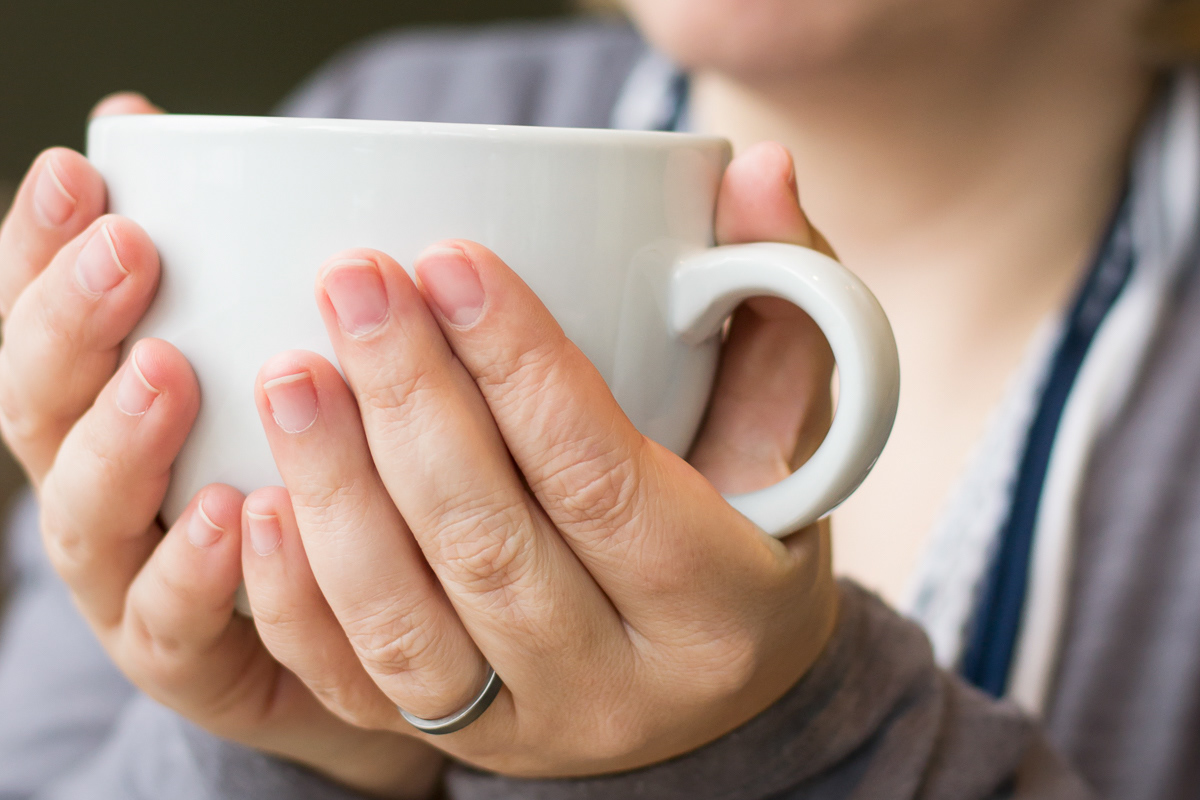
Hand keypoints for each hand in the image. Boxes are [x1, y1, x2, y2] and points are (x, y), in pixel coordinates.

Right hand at [0, 94, 442, 797]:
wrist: (359, 634)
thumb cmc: (301, 478)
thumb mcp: (265, 362)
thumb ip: (218, 261)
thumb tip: (142, 119)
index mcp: (103, 411)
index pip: (40, 321)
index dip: (39, 249)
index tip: (81, 169)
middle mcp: (98, 490)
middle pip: (43, 406)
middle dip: (71, 324)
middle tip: (128, 252)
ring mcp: (129, 580)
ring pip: (87, 513)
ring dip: (118, 441)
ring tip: (165, 373)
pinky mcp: (186, 661)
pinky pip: (174, 623)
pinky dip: (197, 569)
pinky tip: (237, 513)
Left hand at [241, 141, 839, 775]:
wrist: (721, 692)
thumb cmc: (755, 538)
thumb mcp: (797, 431)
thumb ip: (783, 302)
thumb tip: (755, 169)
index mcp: (721, 608)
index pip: (602, 479)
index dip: (520, 367)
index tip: (451, 262)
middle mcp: (620, 688)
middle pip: (490, 542)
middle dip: (410, 404)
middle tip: (355, 284)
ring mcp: (528, 727)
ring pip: (405, 622)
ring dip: (336, 491)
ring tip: (288, 373)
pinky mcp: (457, 741)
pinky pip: (356, 686)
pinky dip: (295, 596)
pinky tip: (256, 502)